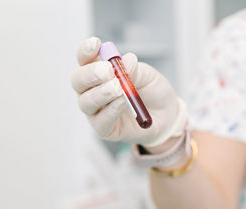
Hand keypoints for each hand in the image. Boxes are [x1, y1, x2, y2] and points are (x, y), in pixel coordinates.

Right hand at [70, 37, 186, 145]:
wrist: (167, 115)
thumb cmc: (152, 91)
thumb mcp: (147, 76)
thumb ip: (135, 69)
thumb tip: (125, 61)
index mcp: (98, 72)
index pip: (84, 59)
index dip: (86, 51)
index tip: (96, 43)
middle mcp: (91, 90)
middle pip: (78, 81)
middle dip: (91, 74)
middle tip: (108, 70)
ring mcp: (96, 111)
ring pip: (86, 102)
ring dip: (101, 93)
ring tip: (118, 88)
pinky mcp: (104, 129)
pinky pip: (101, 121)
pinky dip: (111, 110)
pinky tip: (122, 102)